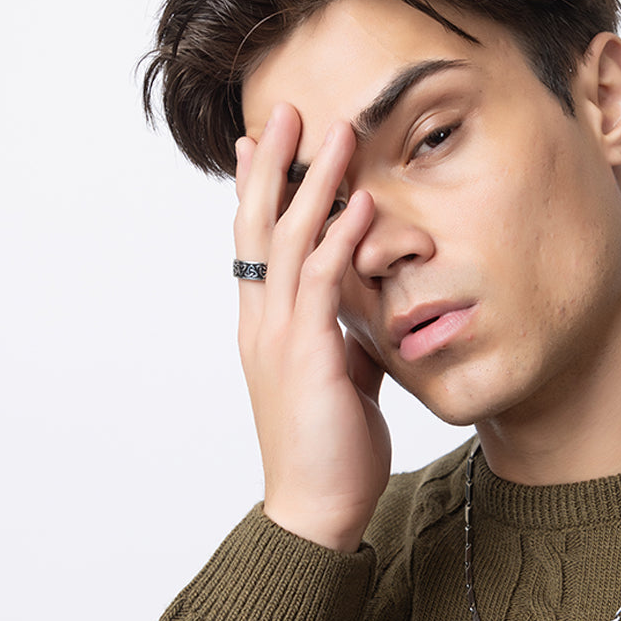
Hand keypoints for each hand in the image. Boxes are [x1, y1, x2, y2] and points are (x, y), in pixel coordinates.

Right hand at [234, 104, 390, 552]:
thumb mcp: (339, 381)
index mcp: (266, 327)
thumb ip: (344, 341)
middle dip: (273, 164)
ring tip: (336, 133)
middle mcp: (263, 322)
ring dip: (314, 183)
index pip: (255, 243)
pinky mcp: (308, 355)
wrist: (316, 510)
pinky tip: (361, 204)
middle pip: (259, 224)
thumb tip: (364, 319)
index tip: (267, 144)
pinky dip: (341, 239)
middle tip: (287, 109)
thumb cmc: (330, 451)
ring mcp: (280, 336)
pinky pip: (323, 283)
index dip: (260, 190)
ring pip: (289, 240)